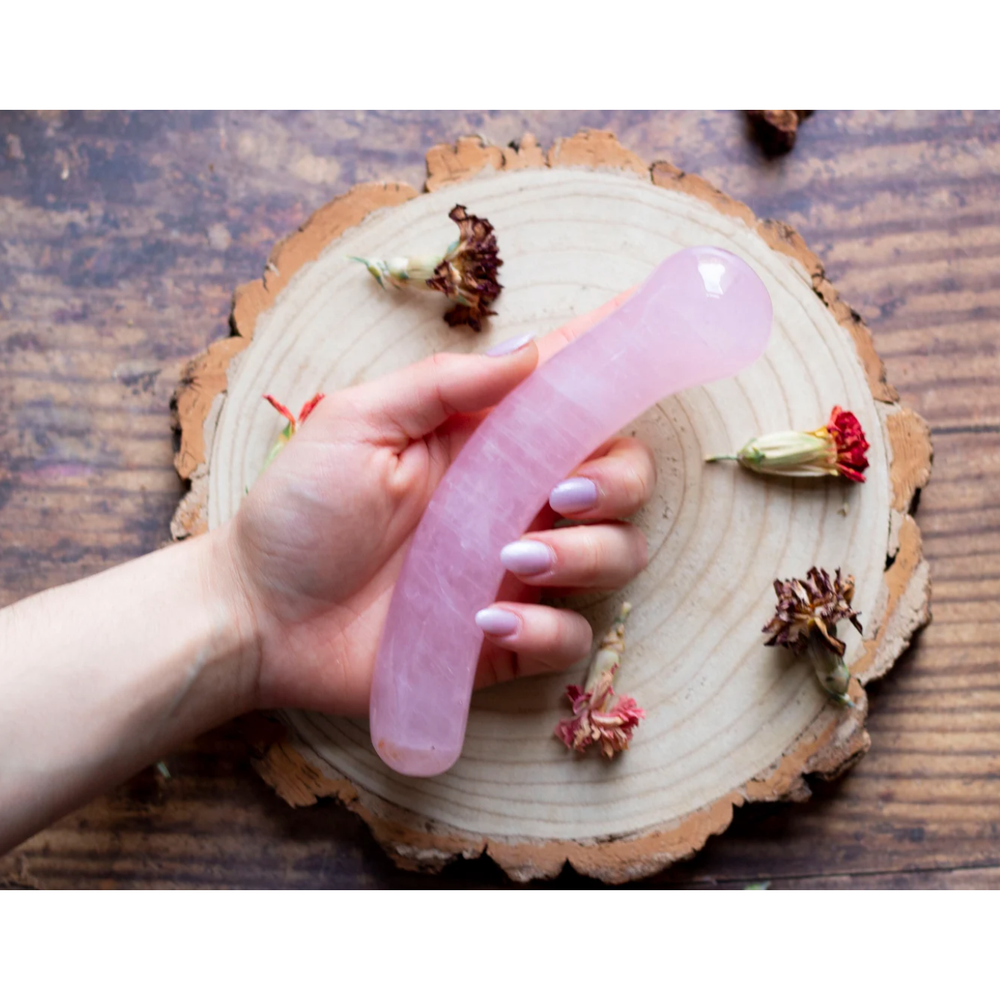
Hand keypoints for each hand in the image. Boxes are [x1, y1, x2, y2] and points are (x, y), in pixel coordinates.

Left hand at [225, 294, 654, 715]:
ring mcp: (518, 571)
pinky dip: (547, 628)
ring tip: (512, 555)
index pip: (570, 392)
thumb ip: (442, 384)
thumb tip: (530, 351)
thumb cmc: (300, 512)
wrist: (257, 616)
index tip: (657, 316)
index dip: (616, 355)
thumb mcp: (357, 424)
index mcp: (487, 442)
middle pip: (624, 477)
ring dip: (584, 554)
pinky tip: (488, 619)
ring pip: (617, 555)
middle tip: (561, 494)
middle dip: (616, 481)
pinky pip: (572, 637)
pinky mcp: (507, 639)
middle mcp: (517, 501)